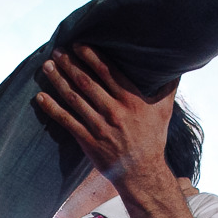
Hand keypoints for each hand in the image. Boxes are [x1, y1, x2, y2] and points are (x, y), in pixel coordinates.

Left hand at [33, 45, 176, 192]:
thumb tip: (176, 66)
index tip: (77, 45)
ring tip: (47, 66)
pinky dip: (52, 108)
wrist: (142, 172)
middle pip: (86, 82)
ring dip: (58, 81)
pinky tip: (40, 97)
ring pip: (74, 99)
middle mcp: (114, 111)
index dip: (90, 56)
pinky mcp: (88, 141)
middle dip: (69, 64)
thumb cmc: (153, 138)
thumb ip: (167, 87)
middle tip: (57, 51)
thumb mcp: (164, 110)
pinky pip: (67, 121)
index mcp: (131, 100)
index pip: (107, 72)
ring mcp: (99, 126)